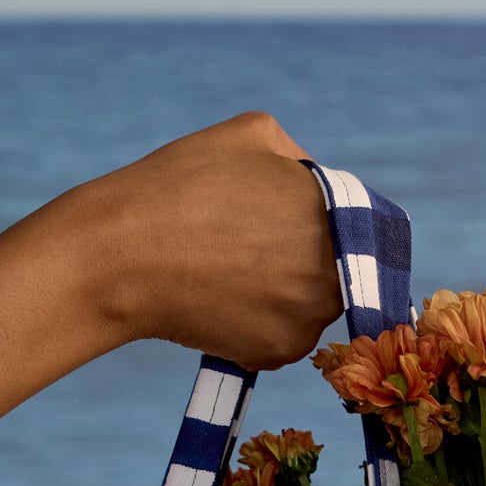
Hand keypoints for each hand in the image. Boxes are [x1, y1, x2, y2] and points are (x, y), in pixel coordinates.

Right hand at [0, 112, 343, 485]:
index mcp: (335, 212)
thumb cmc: (179, 184)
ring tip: (229, 269)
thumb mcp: (254, 133)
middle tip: (250, 246)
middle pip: (340, 269)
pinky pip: (285, 337)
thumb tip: (318, 185)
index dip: (332, 224)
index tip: (296, 224)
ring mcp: (308, 317)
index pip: (365, 225)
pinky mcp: (279, 352)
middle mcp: (334, 270)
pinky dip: (261, 324)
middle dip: (305, 259)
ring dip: (284, 293)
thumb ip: (303, 156)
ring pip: (312, 305)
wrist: (120, 256)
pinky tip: (221, 300)